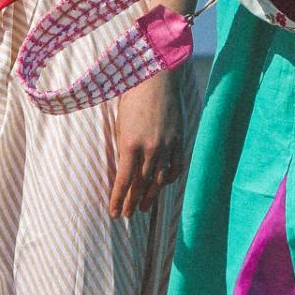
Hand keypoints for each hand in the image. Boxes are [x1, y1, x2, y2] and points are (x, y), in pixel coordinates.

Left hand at [110, 70, 183, 218]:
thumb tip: (124, 171)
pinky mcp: (179, 139)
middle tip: (128, 214)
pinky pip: (176, 165)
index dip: (118, 199)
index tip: (114, 213)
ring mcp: (167, 144)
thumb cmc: (132, 99)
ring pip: (159, 179)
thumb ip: (124, 149)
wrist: (156, 79)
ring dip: (151, 195)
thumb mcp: (121, 125)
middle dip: (133, 201)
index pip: (124, 181)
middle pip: (141, 184)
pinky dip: (171, 178)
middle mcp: (150, 148)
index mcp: (130, 144)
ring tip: (145, 207)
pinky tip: (164, 184)